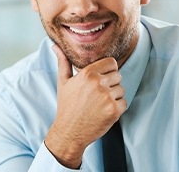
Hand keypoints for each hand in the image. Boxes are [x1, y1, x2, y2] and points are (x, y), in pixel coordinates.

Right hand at [45, 44, 126, 167]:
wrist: (69, 132)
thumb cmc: (67, 105)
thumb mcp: (63, 82)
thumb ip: (63, 62)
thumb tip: (55, 46)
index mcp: (87, 73)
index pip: (111, 62)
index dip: (108, 70)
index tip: (101, 78)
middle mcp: (98, 83)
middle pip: (118, 75)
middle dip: (111, 83)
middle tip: (99, 94)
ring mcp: (107, 97)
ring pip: (121, 89)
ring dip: (114, 96)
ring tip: (100, 103)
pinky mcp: (114, 110)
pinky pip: (124, 102)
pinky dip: (117, 107)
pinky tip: (104, 111)